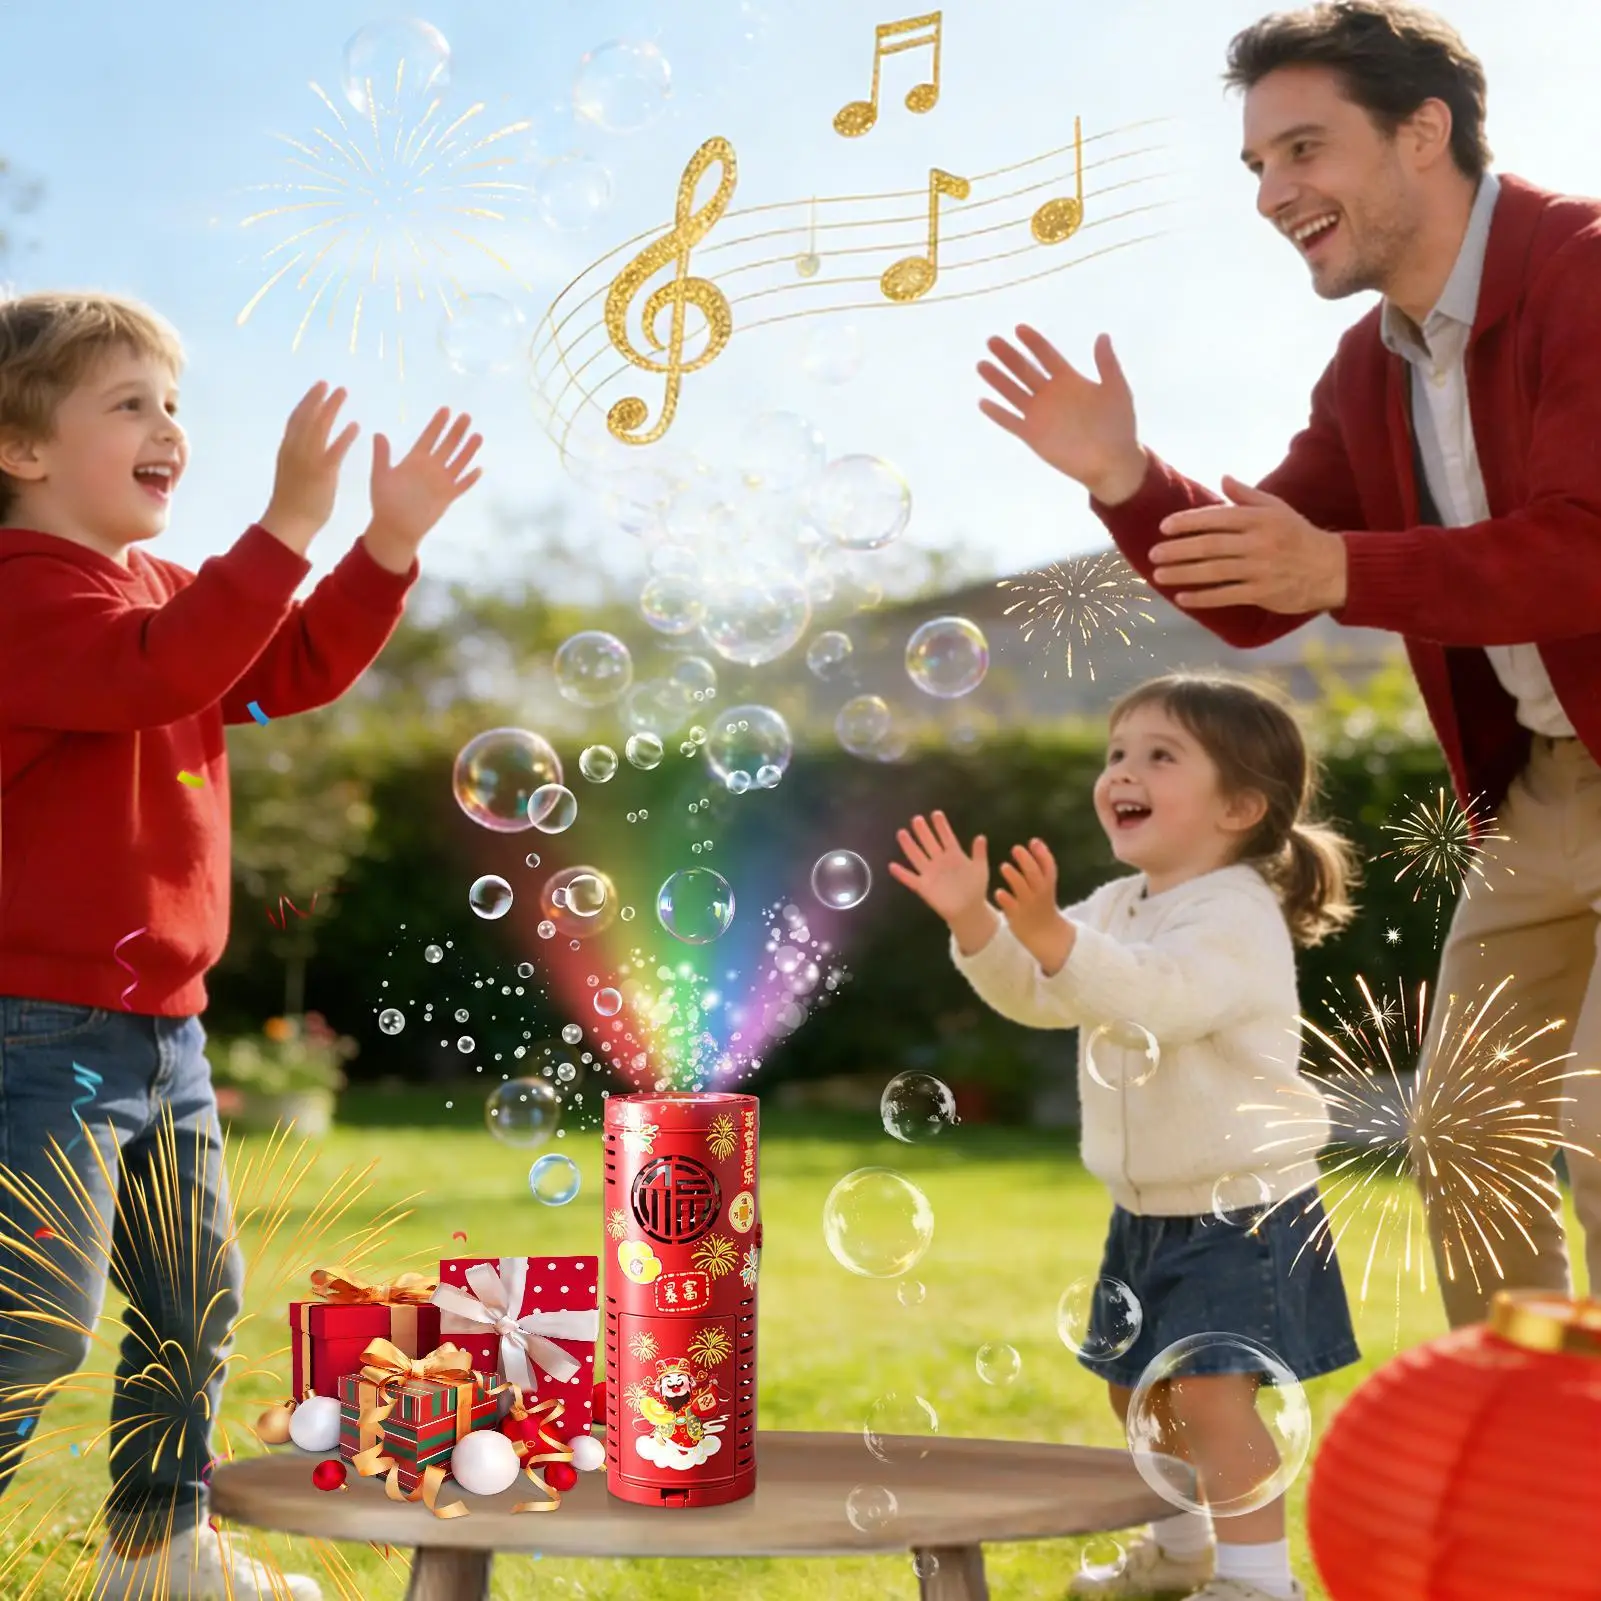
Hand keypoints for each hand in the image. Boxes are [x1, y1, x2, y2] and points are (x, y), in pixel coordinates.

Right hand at [262, 382, 360, 553]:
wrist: (288, 522)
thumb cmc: (292, 501)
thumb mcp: (292, 472)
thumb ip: (298, 455)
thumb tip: (305, 443)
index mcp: (287, 449)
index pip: (296, 419)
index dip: (307, 402)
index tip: (318, 388)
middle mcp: (295, 450)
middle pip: (306, 417)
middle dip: (317, 398)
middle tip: (330, 383)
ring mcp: (307, 460)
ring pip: (318, 428)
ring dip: (331, 409)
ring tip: (343, 393)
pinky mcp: (321, 473)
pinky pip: (334, 451)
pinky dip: (344, 437)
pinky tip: (356, 426)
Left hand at [364, 407, 483, 567]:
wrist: (394, 527)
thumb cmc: (384, 501)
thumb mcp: (380, 476)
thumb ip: (381, 456)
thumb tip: (378, 434)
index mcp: (414, 460)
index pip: (429, 437)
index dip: (437, 424)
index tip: (445, 410)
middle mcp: (430, 468)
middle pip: (447, 445)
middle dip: (456, 431)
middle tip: (466, 416)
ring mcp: (440, 482)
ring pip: (458, 462)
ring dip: (468, 450)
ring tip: (477, 435)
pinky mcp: (447, 497)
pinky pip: (461, 486)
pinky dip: (469, 479)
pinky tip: (478, 469)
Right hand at [888, 811, 991, 928]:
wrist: (969, 909)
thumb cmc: (976, 888)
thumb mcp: (980, 869)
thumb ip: (979, 854)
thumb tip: (981, 837)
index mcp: (954, 855)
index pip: (946, 837)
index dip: (941, 827)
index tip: (936, 814)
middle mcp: (939, 861)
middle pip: (929, 843)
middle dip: (923, 831)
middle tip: (917, 819)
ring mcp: (930, 873)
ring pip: (917, 857)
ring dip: (909, 846)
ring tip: (902, 833)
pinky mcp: (924, 887)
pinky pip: (910, 879)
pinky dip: (901, 874)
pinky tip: (892, 866)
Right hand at [977, 325, 1146, 501]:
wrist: (1112, 462)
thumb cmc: (1119, 426)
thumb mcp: (1117, 390)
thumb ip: (1107, 364)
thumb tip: (1102, 336)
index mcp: (1069, 380)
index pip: (1046, 356)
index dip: (1034, 342)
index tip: (1019, 329)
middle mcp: (1050, 394)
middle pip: (1024, 370)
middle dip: (1008, 356)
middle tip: (992, 341)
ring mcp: (1039, 415)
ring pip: (1013, 393)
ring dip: (997, 379)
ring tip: (981, 364)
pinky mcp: (1032, 435)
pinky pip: (1011, 422)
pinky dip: (998, 413)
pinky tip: (983, 402)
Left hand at [995, 839, 1074, 974]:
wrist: (1044, 935)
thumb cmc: (1042, 903)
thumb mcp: (1046, 885)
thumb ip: (1041, 865)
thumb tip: (1035, 841)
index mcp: (1048, 885)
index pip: (1049, 867)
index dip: (1043, 854)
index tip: (1033, 841)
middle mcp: (1039, 893)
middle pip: (1035, 875)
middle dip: (1027, 861)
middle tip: (1016, 848)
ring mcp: (1028, 905)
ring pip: (1022, 889)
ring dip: (1014, 877)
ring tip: (1004, 866)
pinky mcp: (1017, 916)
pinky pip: (1011, 907)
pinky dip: (1006, 899)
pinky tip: (998, 893)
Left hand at [1151, 475, 1348, 612]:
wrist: (1331, 568)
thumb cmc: (1298, 535)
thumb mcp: (1277, 508)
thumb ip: (1247, 495)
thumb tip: (1223, 477)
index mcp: (1259, 519)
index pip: (1217, 518)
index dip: (1188, 522)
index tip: (1164, 526)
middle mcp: (1257, 543)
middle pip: (1210, 546)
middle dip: (1178, 550)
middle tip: (1153, 553)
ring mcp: (1259, 569)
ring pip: (1214, 572)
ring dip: (1183, 574)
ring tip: (1159, 575)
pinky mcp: (1261, 593)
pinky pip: (1226, 596)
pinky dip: (1203, 598)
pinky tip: (1182, 599)